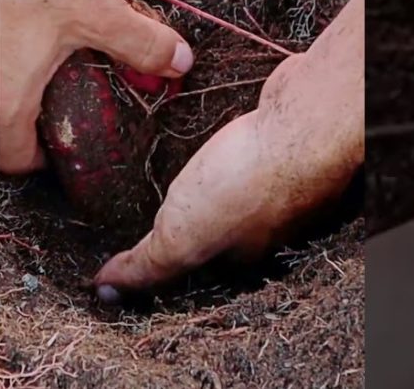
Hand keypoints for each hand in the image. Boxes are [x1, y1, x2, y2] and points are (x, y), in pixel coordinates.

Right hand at [0, 0, 193, 172]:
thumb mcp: (96, 10)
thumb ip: (139, 43)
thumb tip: (177, 63)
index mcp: (7, 93)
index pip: (12, 157)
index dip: (38, 161)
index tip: (57, 151)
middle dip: (30, 116)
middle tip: (60, 104)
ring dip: (16, 77)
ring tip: (48, 59)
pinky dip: (1, 42)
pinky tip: (25, 19)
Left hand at [93, 0, 364, 299]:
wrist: (307, 122)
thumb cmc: (251, 182)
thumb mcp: (184, 237)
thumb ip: (149, 265)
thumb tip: (106, 291)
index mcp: (245, 253)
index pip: (199, 264)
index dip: (166, 252)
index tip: (133, 242)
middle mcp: (268, 222)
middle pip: (220, 225)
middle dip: (189, 213)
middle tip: (149, 197)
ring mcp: (282, 179)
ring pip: (236, 184)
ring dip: (209, 175)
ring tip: (171, 159)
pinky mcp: (283, 137)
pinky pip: (249, 146)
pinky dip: (229, 143)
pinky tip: (210, 129)